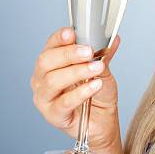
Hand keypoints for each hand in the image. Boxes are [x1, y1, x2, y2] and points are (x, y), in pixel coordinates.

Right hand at [31, 27, 124, 153]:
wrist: (103, 120)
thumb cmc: (97, 94)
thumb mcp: (102, 69)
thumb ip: (103, 54)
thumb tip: (112, 38)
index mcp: (52, 63)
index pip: (50, 45)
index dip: (59, 38)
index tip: (72, 33)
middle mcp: (42, 79)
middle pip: (46, 61)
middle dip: (68, 54)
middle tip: (88, 52)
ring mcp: (44, 98)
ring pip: (52, 81)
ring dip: (77, 72)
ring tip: (96, 68)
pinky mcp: (52, 115)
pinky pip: (63, 102)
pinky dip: (80, 92)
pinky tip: (94, 85)